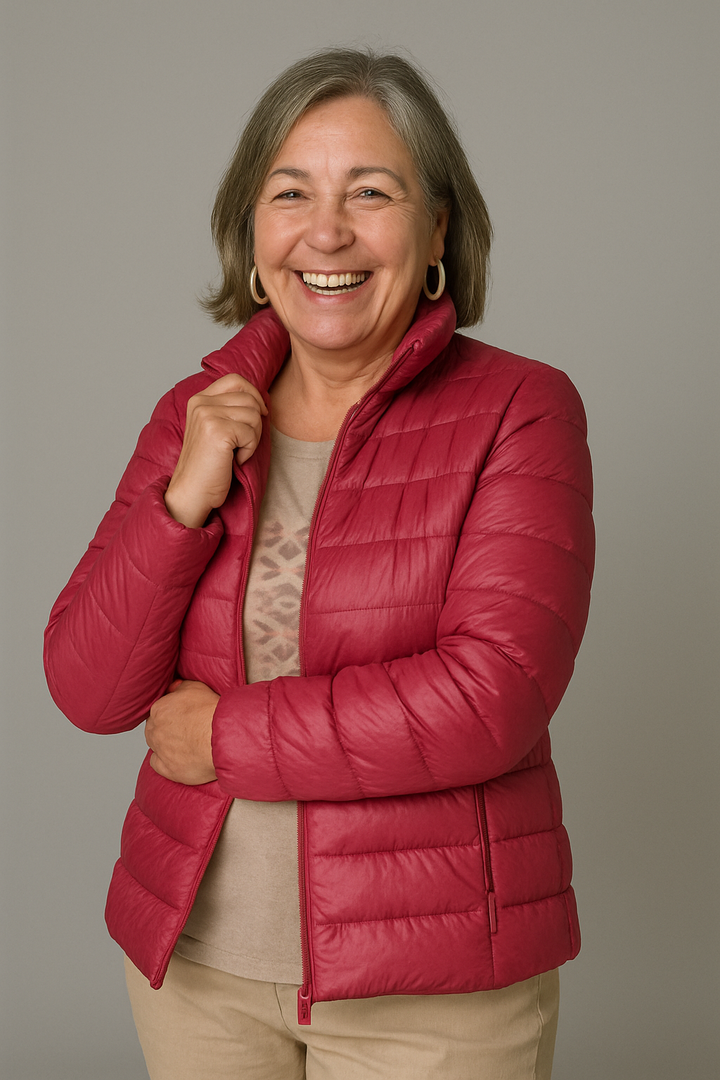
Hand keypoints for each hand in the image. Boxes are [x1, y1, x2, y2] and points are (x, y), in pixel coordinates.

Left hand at [146, 680, 219, 784]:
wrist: (223, 737)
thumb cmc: (212, 713)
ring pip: (155, 745)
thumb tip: (173, 687)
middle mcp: (155, 729)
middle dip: (166, 728)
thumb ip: (180, 686)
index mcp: (159, 709)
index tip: (182, 717)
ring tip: (184, 743)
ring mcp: (160, 750)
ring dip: (165, 744)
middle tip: (185, 729)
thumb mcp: (197, 687)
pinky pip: (157, 764)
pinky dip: (164, 761)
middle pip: (154, 728)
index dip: (171, 713)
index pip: (158, 711)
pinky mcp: (167, 769)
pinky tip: (177, 757)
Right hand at [165, 374, 267, 527]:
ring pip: (254, 415)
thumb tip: (262, 400)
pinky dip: (249, 451)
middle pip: (250, 398)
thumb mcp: (216, 430)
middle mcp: (201, 403)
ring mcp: (207, 415)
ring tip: (234, 453)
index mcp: (199, 400)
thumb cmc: (208, 466)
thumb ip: (230, 410)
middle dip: (255, 423)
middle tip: (241, 444)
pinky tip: (233, 460)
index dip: (254, 394)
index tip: (260, 413)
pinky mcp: (217, 431)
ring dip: (252, 439)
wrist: (192, 492)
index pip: (235, 380)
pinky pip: (252, 433)